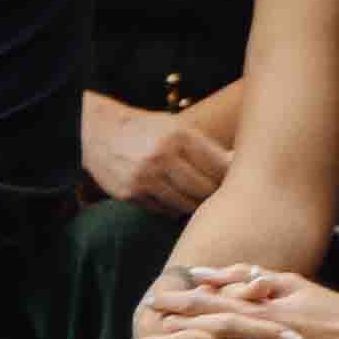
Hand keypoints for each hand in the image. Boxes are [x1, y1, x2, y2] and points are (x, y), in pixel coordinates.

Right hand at [78, 94, 232, 215]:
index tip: (232, 179)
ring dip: (194, 203)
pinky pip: (164, 210)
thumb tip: (239, 166)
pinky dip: (172, 207)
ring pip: (186, 205)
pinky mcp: (130, 194)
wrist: (98, 132)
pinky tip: (170, 195)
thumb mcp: (177, 129)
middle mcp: (160, 157)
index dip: (229, 176)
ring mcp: (144, 177)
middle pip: (205, 190)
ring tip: (194, 194)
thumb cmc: (147, 130)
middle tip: (216, 192)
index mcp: (178, 136)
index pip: (220, 168)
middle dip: (213, 193)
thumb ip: (206, 148)